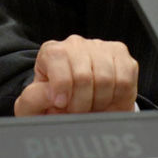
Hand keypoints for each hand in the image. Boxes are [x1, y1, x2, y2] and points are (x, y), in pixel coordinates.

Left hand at [14, 35, 137, 115]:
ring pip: (106, 78)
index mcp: (52, 52)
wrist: (75, 106)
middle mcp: (75, 44)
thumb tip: (51, 93)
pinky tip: (108, 101)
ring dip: (100, 102)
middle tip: (77, 112)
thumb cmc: (54, 105)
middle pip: (83, 75)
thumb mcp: (33, 106)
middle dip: (81, 103)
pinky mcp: (121, 55)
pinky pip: (125, 79)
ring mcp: (100, 47)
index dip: (61, 86)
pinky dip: (118, 98)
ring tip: (92, 107)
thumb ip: (33, 99)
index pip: (58, 59)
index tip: (61, 104)